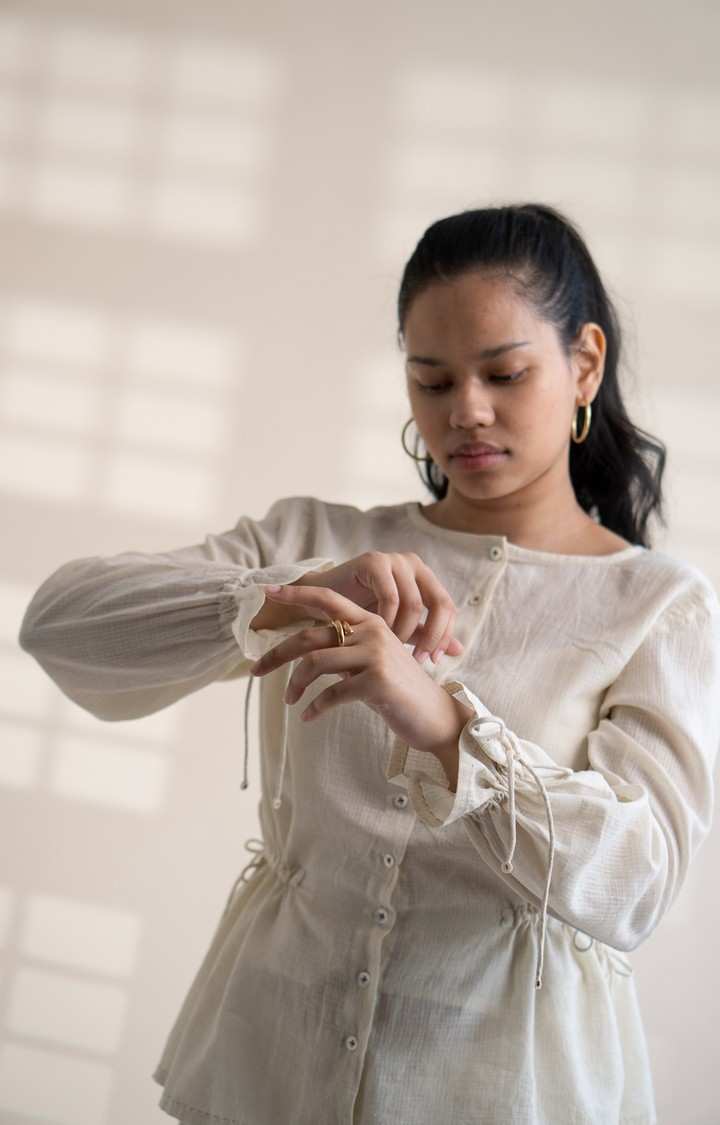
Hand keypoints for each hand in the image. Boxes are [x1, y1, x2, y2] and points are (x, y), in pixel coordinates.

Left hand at [248, 583, 469, 763]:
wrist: (434, 717)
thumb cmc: (397, 692)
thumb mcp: (369, 664)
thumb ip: (343, 653)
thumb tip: (305, 656)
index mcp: (370, 622)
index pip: (327, 600)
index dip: (296, 594)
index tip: (267, 591)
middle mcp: (372, 632)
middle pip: (310, 637)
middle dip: (276, 654)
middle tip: (255, 671)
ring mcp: (375, 655)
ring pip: (315, 663)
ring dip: (295, 685)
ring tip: (290, 701)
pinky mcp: (376, 681)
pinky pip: (331, 693)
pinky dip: (315, 707)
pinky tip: (309, 717)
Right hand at [295, 551, 463, 664]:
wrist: (320, 602)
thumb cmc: (361, 614)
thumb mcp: (399, 626)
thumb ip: (426, 634)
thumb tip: (460, 650)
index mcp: (424, 577)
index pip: (448, 607)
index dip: (444, 635)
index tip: (433, 661)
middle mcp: (413, 564)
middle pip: (439, 603)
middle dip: (431, 636)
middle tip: (419, 659)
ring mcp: (394, 559)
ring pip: (414, 603)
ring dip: (405, 631)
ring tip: (393, 649)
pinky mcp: (374, 561)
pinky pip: (390, 597)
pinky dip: (387, 620)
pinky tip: (377, 635)